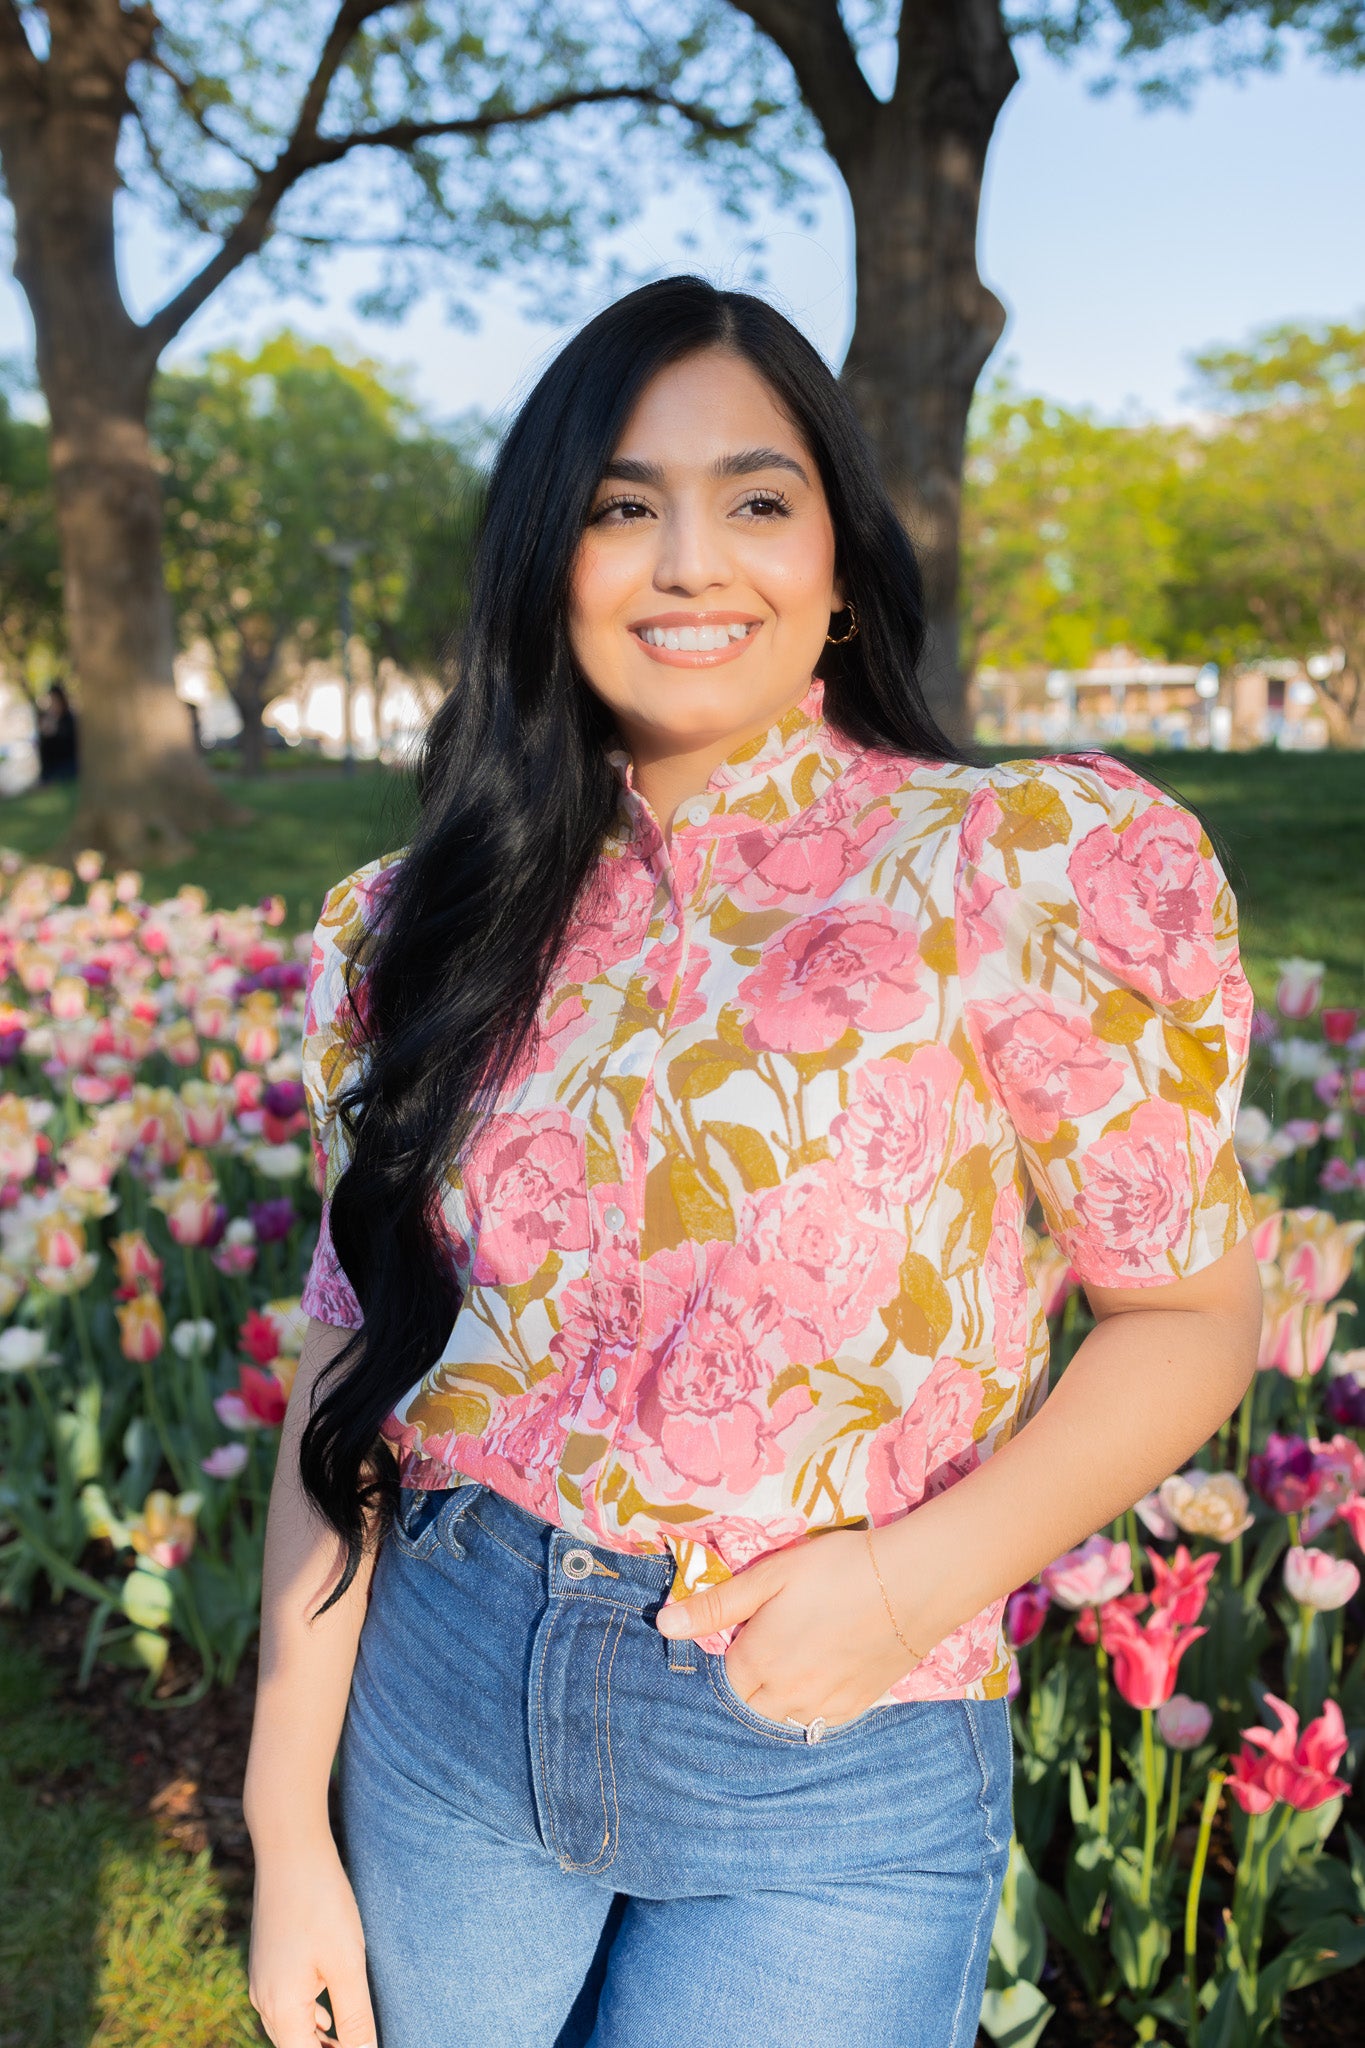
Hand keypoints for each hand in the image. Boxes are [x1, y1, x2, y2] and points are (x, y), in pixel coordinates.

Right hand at [249, 1836, 375, 2047]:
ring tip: (350, 2041)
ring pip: (288, 2027)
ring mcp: (261, 1979)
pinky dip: (308, 2017)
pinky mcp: (268, 1960)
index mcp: (280, 2007)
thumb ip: (355, 2017)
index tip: (363, 2047)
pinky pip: (285, 2004)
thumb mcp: (347, 1963)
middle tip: (361, 2044)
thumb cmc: (321, 1903)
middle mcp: (263, 1999)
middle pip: (294, 2046)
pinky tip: (327, 2015)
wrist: (289, 1849)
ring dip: (317, 2040)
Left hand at [656, 1527, 922, 1727]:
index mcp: (756, 1662)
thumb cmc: (836, 1569)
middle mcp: (783, 1696)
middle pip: (748, 1705)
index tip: (744, 1632)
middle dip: (748, 1683)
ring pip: (781, 1719)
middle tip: (769, 1646)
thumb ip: (717, 1605)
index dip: (730, 1654)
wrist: (912, 1584)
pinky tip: (819, 1678)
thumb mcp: (770, 1576)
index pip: (723, 1679)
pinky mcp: (853, 1709)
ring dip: (777, 1699)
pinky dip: (809, 1708)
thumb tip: (664, 1625)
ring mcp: (821, 1708)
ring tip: (793, 1663)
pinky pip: (816, 1722)